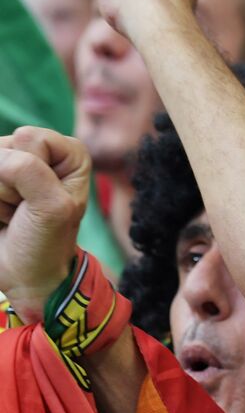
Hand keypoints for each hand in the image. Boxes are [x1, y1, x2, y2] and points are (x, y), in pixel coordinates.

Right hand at [0, 128, 90, 323]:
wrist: (25, 275)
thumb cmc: (46, 242)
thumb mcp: (53, 207)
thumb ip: (29, 171)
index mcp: (69, 154)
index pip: (30, 137)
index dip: (30, 170)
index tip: (45, 200)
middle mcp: (39, 153)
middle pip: (1, 149)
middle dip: (8, 186)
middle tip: (24, 211)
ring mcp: (10, 164)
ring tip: (11, 214)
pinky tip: (0, 216)